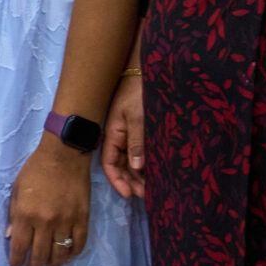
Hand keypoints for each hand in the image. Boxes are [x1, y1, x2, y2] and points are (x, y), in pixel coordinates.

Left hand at [6, 135, 92, 265]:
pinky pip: (79, 243)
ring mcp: (66, 222)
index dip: (17, 260)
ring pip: (60, 253)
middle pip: (40, 254)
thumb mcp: (17, 189)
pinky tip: (68, 255)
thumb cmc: (36, 170)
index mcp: (25, 214)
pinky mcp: (82, 219)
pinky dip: (73, 253)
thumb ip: (14, 214)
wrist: (64, 156)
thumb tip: (10, 235)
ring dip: (55, 263)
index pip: (20, 246)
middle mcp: (45, 222)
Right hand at [101, 76, 145, 200]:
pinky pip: (140, 152)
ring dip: (140, 175)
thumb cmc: (139, 93)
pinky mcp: (140, 130)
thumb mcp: (138, 117)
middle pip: (121, 165)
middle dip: (131, 182)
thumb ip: (137, 142)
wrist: (145, 71)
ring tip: (153, 188)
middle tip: (147, 195)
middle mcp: (119, 137)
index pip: (109, 163)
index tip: (129, 195)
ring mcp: (129, 134)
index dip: (117, 180)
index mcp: (113, 134)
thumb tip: (137, 168)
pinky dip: (146, 164)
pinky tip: (156, 172)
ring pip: (131, 160)